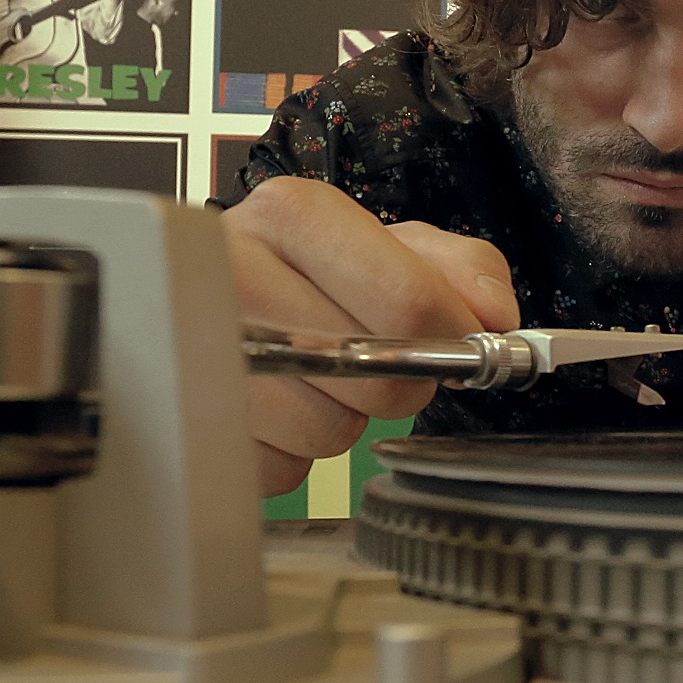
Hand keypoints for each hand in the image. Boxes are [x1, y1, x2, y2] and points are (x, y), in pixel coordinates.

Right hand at [221, 176, 520, 497]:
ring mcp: (198, 345)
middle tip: (379, 362)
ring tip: (317, 379)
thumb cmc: (306, 273)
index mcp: (293, 214)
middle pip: (375, 373)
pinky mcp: (188, 415)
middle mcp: (233, 269)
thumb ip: (461, 267)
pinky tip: (280, 408)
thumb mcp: (392, 245)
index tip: (460, 347)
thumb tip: (495, 318)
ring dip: (342, 420)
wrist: (205, 295)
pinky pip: (282, 468)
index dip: (451, 338)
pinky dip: (294, 454)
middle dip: (398, 383)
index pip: (407, 299)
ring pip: (329, 430)